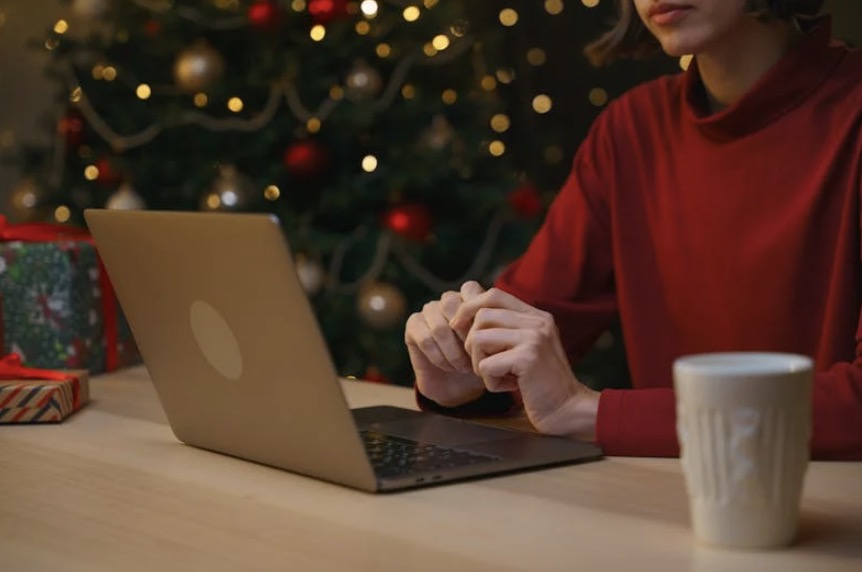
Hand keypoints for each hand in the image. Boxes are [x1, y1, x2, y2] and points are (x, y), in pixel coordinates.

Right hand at [405, 281, 486, 406]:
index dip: (477, 311)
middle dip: (465, 335)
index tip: (486, 336)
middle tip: (474, 356)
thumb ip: (492, 327)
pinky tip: (448, 367)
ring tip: (463, 367)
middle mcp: (446, 301)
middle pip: (451, 304)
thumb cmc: (480, 361)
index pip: (469, 288)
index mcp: (467, 297)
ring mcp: (428, 312)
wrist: (459, 385)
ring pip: (439, 327)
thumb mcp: (492, 344)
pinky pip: (426, 340)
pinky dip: (440, 358)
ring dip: (453, 352)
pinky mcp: (413, 326)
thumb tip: (493, 321)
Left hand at [452, 288, 599, 440]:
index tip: (457, 325)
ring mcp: (534, 338)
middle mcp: (537, 322)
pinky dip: (490, 382)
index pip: (493, 295)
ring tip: (497, 376)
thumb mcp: (527, 348)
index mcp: (537, 316)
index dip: (469, 307)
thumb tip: (465, 313)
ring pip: (479, 338)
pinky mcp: (528, 358)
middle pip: (482, 315)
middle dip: (471, 342)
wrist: (568, 410)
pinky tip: (508, 387)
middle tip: (484, 364)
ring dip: (479, 363)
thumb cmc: (541, 383)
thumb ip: (506, 330)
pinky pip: (486, 365)